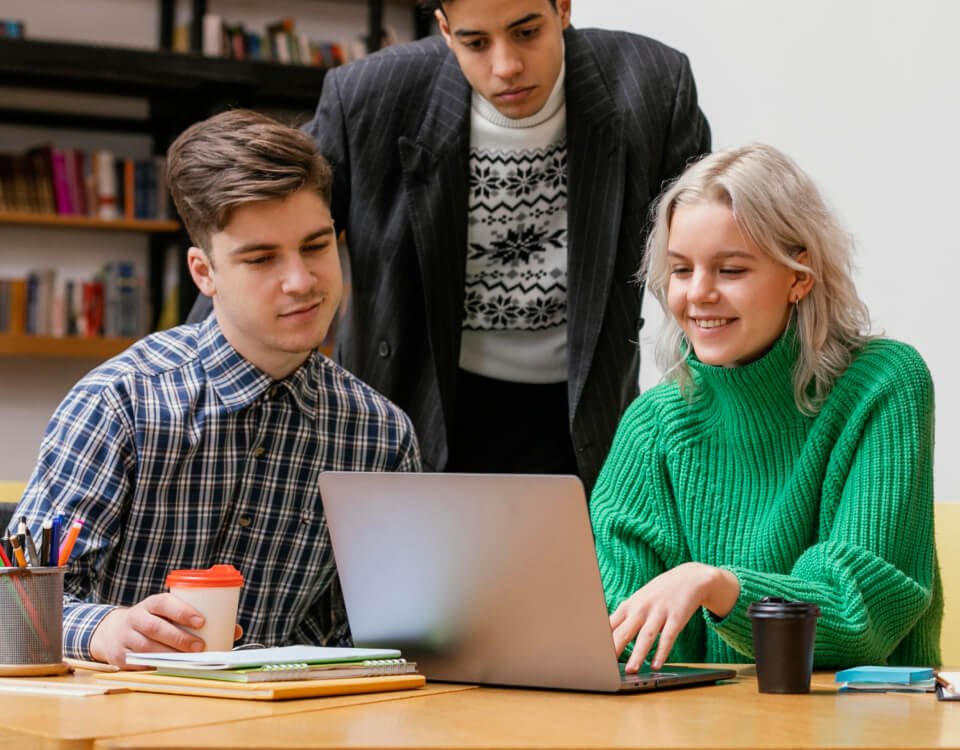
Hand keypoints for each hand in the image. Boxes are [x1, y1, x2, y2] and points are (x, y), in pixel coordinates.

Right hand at [89, 593, 240, 668]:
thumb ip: (198, 620)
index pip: (165, 603)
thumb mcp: (172, 614)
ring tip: (189, 659)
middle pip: (156, 627)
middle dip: (180, 638)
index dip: (182, 611)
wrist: (115, 631)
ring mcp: (125, 637)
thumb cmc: (157, 621)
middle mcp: (136, 617)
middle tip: (200, 646)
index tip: (202, 621)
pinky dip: (154, 666)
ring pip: (147, 647)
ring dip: (169, 654)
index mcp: (151, 603)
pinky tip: (169, 668)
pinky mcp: (120, 656)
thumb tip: (236, 631)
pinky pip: (138, 663)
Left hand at [610, 562, 738, 672]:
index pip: (611, 624)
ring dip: (638, 654)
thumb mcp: (639, 601)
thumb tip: (607, 637)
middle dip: (615, 648)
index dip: (601, 639)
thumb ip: (625, 618)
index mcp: (629, 605)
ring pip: (646, 635)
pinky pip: (668, 637)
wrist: (689, 577)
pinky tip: (656, 665)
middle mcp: (641, 608)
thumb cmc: (659, 593)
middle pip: (625, 631)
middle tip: (606, 666)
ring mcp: (659, 612)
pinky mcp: (676, 617)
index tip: (593, 653)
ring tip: (631, 670)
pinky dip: (662, 652)